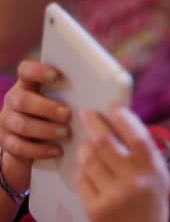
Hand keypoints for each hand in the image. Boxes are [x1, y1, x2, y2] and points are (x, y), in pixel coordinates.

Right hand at [0, 61, 70, 190]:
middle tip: (67, 114)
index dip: (37, 71)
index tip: (55, 75)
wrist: (34, 143)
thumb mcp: (64, 103)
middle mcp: (14, 100)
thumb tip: (107, 92)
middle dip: (46, 107)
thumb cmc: (58, 117)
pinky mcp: (7, 142)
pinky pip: (19, 147)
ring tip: (66, 133)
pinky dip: (40, 150)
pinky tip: (57, 151)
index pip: (25, 70)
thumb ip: (74, 95)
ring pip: (21, 124)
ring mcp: (8, 121)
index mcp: (29, 85)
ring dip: (45, 129)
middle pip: (22, 100)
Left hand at [76, 106, 169, 221]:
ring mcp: (114, 196)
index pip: (137, 137)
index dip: (123, 118)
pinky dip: (82, 171)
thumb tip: (127, 123)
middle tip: (86, 115)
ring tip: (86, 145)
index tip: (112, 106)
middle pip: (106, 143)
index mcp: (154, 171)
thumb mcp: (159, 178)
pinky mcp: (95, 208)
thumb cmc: (150, 206)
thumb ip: (147, 154)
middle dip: (93, 124)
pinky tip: (87, 170)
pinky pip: (81, 179)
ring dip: (84, 148)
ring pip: (89, 160)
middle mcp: (135, 182)